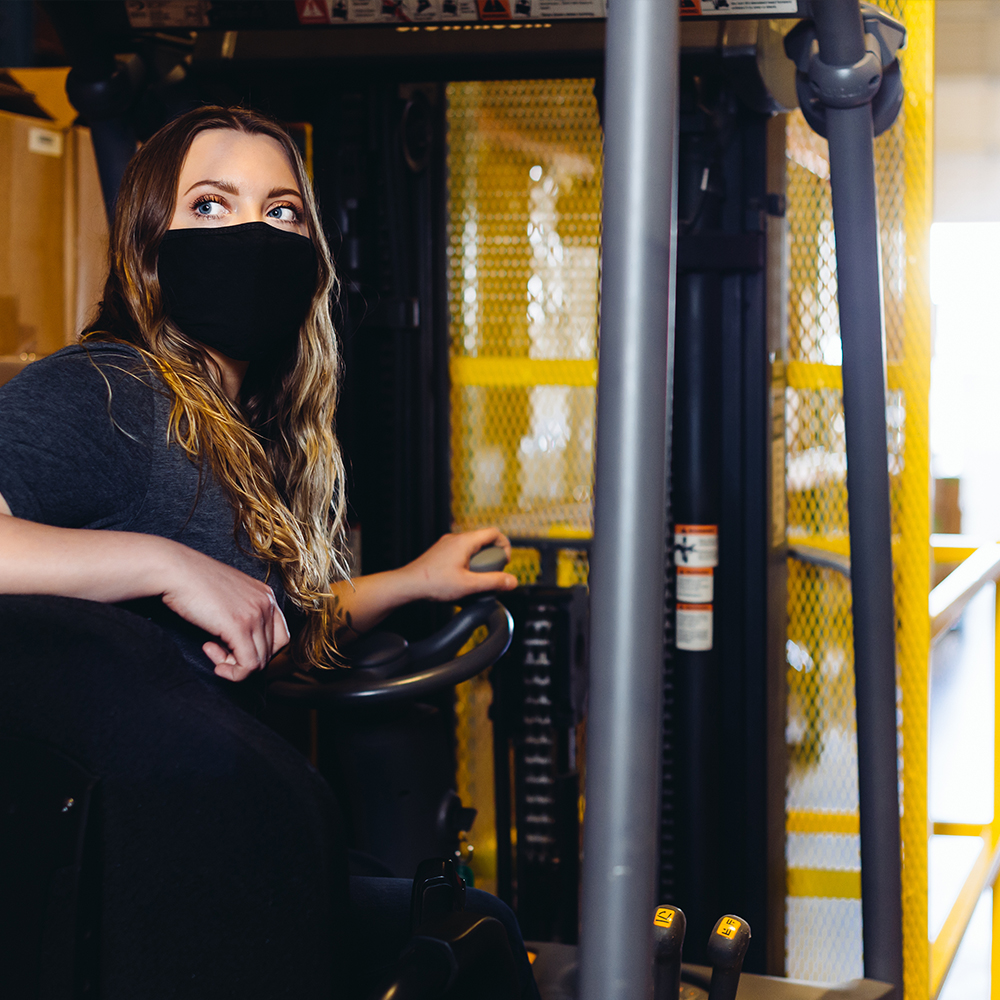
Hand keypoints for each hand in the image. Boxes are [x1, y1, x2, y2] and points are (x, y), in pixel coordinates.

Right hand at [158, 542, 289, 681]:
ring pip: (260, 661)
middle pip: (271, 650)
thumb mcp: (229, 597)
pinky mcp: (239, 626)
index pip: (280, 636)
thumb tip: (242, 646)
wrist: (174, 570)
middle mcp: (267, 603)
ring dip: (234, 666)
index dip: (258, 650)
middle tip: (217, 650)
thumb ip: (242, 615)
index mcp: (266, 595)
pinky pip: (248, 665)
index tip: (233, 647)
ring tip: (212, 650)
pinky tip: (215, 663)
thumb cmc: (193, 583)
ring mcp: (255, 614)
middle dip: (244, 658)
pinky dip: (233, 673)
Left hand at [402, 527, 517, 601]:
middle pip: (483, 541)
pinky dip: (467, 564)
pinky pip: (460, 553)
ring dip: (479, 561)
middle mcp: (455, 539)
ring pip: (471, 548)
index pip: (494, 532)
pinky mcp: (439, 553)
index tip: (504, 562)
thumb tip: (513, 581)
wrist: (407, 585)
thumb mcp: (469, 585)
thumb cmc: (434, 584)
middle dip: (492, 557)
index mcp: (465, 541)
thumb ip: (493, 582)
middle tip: (491, 574)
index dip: (505, 545)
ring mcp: (446, 545)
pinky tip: (462, 581)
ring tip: (476, 580)